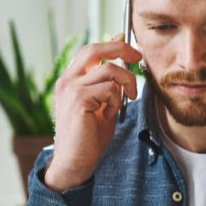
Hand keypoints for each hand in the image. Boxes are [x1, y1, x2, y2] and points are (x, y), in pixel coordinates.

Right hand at [44, 38, 141, 191]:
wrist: (75, 161)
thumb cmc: (89, 136)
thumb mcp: (102, 105)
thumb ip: (110, 84)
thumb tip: (122, 63)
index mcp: (71, 80)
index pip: (91, 51)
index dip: (112, 44)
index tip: (132, 49)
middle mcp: (68, 80)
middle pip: (95, 49)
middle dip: (121, 48)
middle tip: (138, 57)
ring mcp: (71, 88)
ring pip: (109, 70)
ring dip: (126, 84)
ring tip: (126, 101)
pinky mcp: (79, 99)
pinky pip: (110, 89)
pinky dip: (117, 101)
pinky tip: (110, 114)